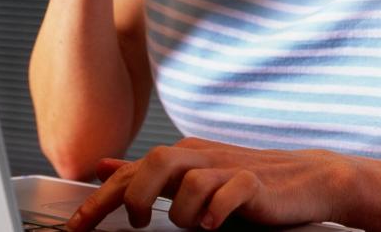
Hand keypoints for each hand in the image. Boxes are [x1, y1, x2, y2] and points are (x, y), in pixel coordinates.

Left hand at [65, 138, 355, 230]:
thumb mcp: (189, 174)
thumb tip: (103, 167)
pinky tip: (214, 225)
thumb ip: (146, 173)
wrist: (304, 178)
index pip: (132, 170)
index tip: (76, 226)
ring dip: (182, 210)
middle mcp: (201, 157)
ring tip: (191, 226)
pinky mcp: (255, 184)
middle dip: (134, 196)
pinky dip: (216, 211)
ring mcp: (228, 168)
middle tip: (136, 225)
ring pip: (189, 179)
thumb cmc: (243, 181)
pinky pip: (229, 193)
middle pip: (155, 163)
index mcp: (182, 156)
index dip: (101, 197)